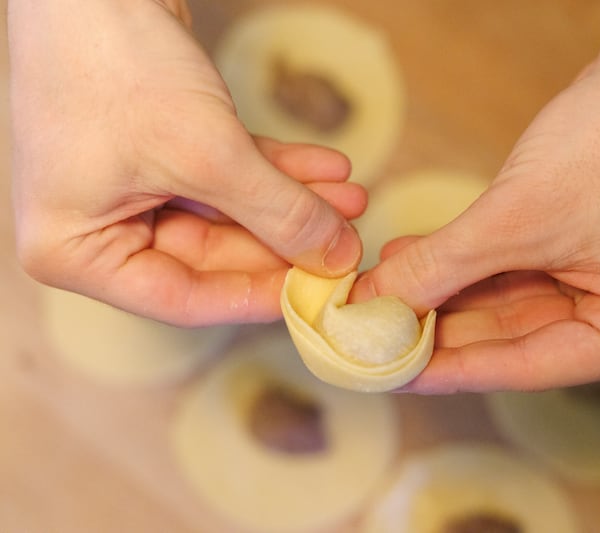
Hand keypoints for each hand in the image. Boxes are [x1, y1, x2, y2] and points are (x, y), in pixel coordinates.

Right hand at [9, 0, 364, 325]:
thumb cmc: (112, 62)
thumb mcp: (206, 154)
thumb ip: (277, 213)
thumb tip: (335, 257)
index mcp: (75, 249)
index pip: (182, 299)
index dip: (258, 295)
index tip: (318, 292)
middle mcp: (99, 225)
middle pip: (214, 256)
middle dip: (288, 240)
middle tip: (347, 239)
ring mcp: (130, 187)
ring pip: (229, 213)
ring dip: (293, 203)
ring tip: (352, 198)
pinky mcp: (161, 151)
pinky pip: (227, 175)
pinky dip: (276, 171)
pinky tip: (327, 168)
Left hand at [351, 1, 599, 392]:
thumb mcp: (517, 216)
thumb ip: (442, 267)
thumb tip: (374, 303)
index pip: (531, 365)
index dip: (452, 368)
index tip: (388, 372)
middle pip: (515, 340)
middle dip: (439, 327)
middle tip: (371, 331)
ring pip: (506, 306)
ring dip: (441, 294)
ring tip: (379, 289)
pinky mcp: (584, 258)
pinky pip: (513, 273)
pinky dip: (462, 266)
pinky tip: (409, 261)